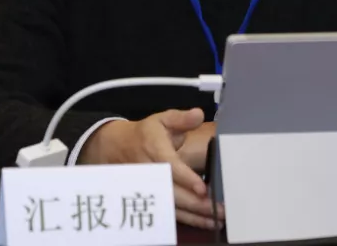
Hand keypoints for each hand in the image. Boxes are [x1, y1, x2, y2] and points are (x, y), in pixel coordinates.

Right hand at [80, 109, 223, 229]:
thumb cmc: (146, 134)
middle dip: (197, 203)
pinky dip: (189, 219)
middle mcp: (151, 173)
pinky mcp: (153, 199)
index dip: (186, 178)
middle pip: (174, 192)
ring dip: (196, 215)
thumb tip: (199, 114)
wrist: (116, 148)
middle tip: (220, 209)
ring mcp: (150, 189)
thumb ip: (182, 119)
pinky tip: (207, 222)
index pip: (170, 166)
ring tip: (218, 219)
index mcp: (155, 150)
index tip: (201, 187)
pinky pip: (171, 213)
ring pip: (173, 206)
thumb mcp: (162, 120)